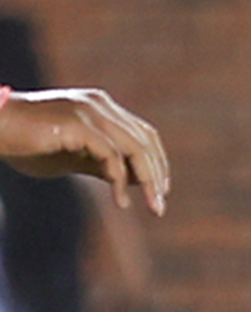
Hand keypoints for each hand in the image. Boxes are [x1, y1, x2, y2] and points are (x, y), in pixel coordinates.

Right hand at [0, 87, 170, 211]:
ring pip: (135, 148)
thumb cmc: (27, 144)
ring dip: (147, 181)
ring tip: (151, 207)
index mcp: (101, 107)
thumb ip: (103, 164)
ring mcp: (88, 110)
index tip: (161, 191)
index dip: (158, 162)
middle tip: (159, 207)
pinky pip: (110, 155)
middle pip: (145, 142)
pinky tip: (119, 202)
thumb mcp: (74, 158)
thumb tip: (136, 181)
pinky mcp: (76, 123)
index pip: (144, 134)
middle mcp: (99, 104)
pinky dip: (119, 180)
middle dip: (157, 177)